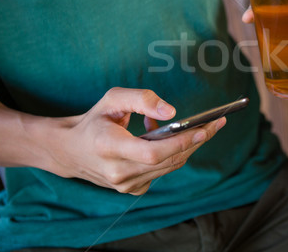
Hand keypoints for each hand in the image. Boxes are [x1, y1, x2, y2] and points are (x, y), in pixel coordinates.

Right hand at [47, 87, 224, 194]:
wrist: (70, 151)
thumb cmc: (95, 120)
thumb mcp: (113, 99)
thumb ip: (142, 100)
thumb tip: (172, 112)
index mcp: (109, 147)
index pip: (153, 152)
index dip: (181, 142)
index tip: (205, 128)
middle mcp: (117, 172)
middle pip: (168, 160)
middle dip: (196, 141)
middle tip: (217, 123)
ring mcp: (125, 185)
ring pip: (169, 167)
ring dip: (188, 147)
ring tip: (202, 126)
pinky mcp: (132, 189)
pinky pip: (163, 171)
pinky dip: (173, 155)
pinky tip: (171, 139)